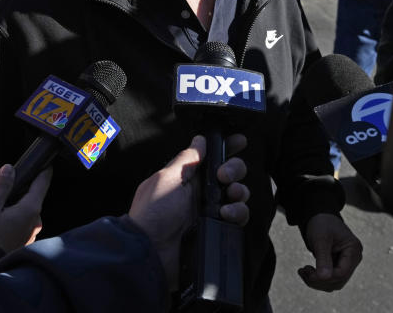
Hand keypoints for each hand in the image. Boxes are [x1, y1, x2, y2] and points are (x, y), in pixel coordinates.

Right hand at [0, 164, 51, 251]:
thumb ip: (1, 186)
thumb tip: (9, 169)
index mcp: (31, 210)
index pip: (42, 184)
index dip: (43, 171)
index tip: (45, 163)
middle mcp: (34, 221)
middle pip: (27, 197)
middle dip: (8, 191)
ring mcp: (29, 233)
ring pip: (19, 211)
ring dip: (3, 206)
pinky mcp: (21, 242)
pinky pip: (15, 223)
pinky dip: (3, 218)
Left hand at [127, 134, 249, 290]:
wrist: (152, 252)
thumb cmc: (152, 214)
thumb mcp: (166, 179)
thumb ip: (186, 159)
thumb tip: (200, 139)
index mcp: (188, 178)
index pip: (213, 157)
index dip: (228, 147)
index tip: (240, 140)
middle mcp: (202, 192)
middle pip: (232, 172)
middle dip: (235, 168)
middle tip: (224, 175)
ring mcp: (212, 211)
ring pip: (239, 193)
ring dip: (239, 190)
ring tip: (229, 195)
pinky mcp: (219, 228)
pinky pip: (239, 216)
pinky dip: (238, 212)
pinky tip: (226, 214)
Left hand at [297, 213, 362, 291]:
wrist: (320, 217)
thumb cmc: (322, 224)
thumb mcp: (321, 239)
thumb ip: (323, 258)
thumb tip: (324, 278)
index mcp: (354, 250)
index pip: (342, 273)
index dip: (325, 277)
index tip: (308, 273)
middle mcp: (353, 259)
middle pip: (338, 281)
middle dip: (319, 281)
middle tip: (303, 272)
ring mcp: (347, 264)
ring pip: (333, 283)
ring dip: (317, 282)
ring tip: (303, 271)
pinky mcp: (339, 266)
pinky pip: (329, 280)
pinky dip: (317, 279)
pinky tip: (306, 272)